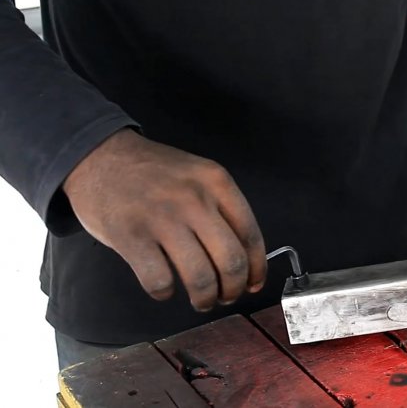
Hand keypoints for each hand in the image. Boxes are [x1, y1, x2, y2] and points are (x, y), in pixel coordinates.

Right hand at [63, 129, 266, 310]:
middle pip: (231, 261)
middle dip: (233, 289)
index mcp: (217, 182)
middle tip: (226, 296)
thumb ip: (221, 208)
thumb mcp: (197, 175)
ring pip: (200, 277)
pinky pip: (160, 281)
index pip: (250, 235)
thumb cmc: (152, 172)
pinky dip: (166, 292)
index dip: (257, 268)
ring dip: (205, 299)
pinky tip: (164, 287)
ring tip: (201, 300)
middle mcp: (194, 199)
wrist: (99, 154)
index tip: (253, 283)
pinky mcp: (131, 236)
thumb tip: (244, 257)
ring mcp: (162, 218)